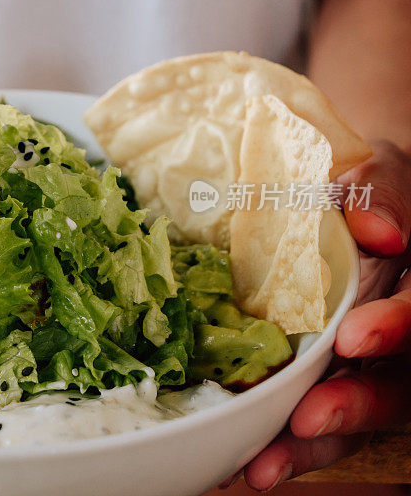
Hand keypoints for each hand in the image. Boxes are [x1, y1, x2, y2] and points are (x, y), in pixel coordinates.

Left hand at [222, 141, 410, 489]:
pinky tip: (246, 463)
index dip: (398, 327)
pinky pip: (317, 422)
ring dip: (313, 445)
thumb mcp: (376, 175)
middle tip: (309, 418)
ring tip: (264, 466)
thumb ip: (380, 196)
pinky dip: (286, 444)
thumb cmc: (359, 189)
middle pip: (399, 385)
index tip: (356, 337)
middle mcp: (402, 338)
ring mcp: (369, 367)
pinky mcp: (330, 383)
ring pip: (357, 416)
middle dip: (357, 404)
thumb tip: (381, 231)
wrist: (339, 201)